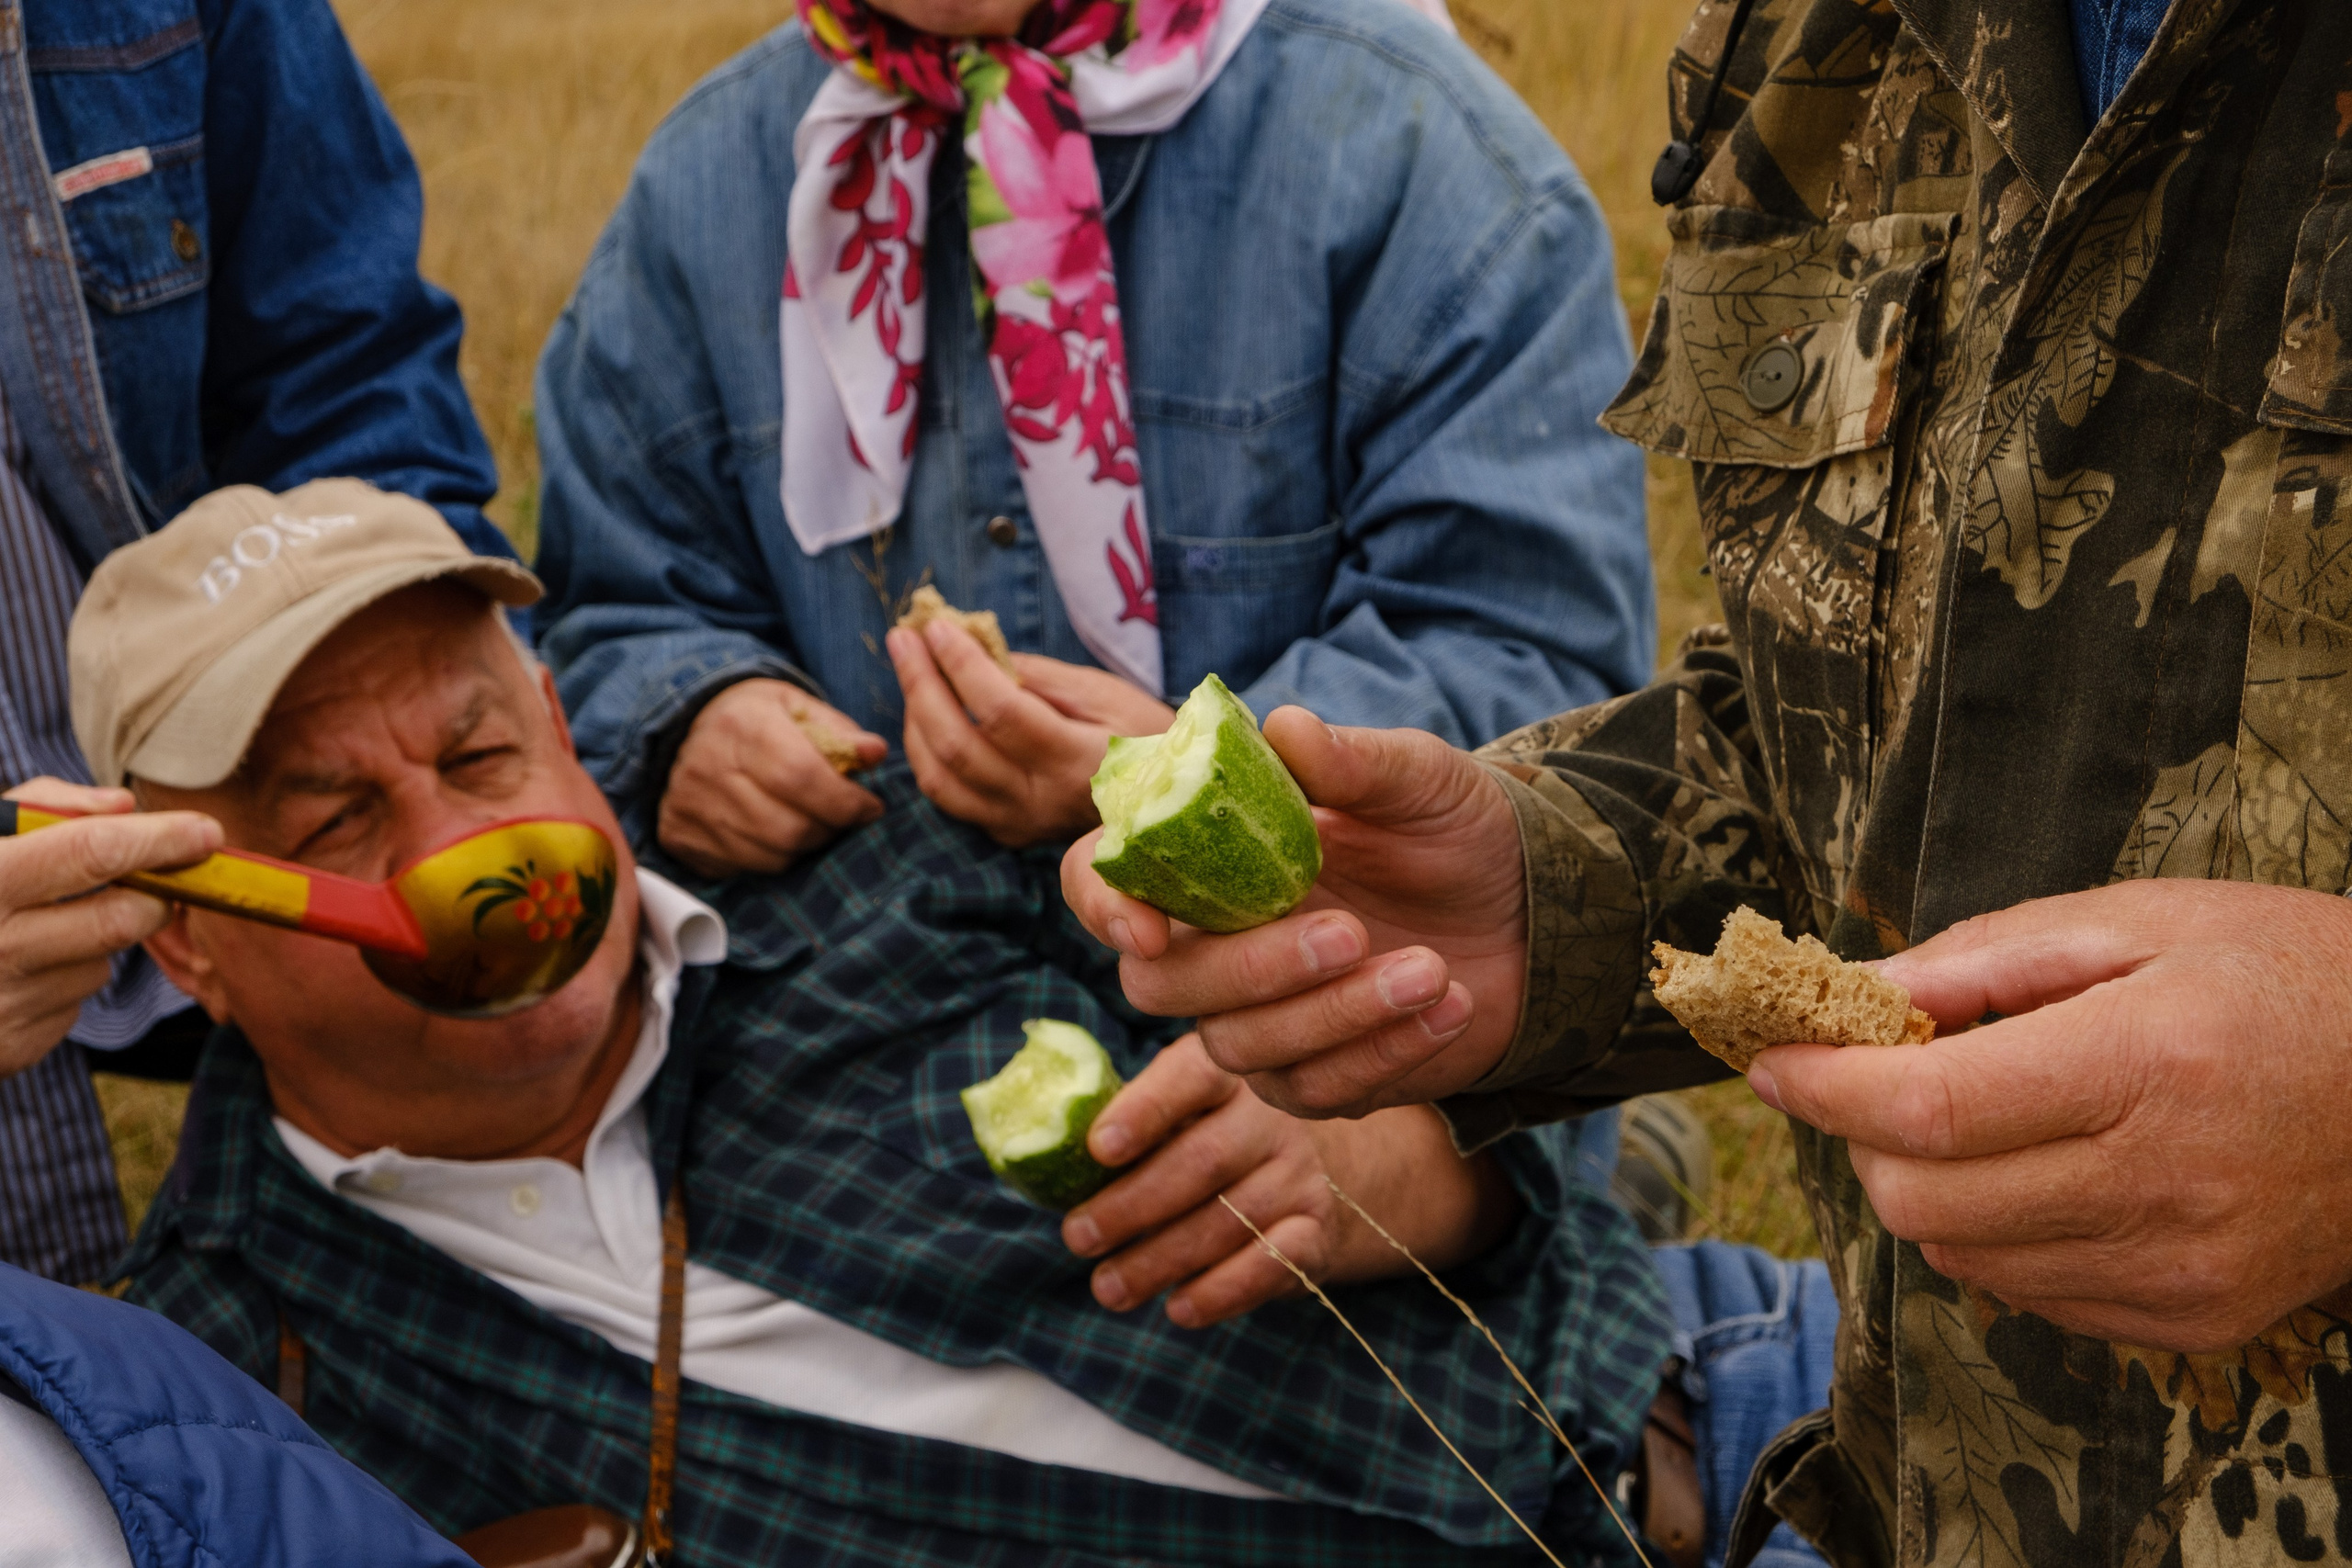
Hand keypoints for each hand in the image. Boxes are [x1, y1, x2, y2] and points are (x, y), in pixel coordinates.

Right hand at [0, 779, 220, 1077]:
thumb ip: (44, 807)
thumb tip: (125, 808)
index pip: (92, 852)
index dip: (160, 839)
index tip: (207, 831)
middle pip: (122, 917)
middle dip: (153, 895)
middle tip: (152, 881)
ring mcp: (5, 1003)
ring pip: (101, 964)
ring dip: (93, 941)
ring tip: (36, 930)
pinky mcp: (14, 1047)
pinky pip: (74, 1003)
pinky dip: (62, 980)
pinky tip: (15, 973)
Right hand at [657, 679, 887, 876]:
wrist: (686, 727)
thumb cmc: (756, 718)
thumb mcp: (798, 707)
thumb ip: (839, 731)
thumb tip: (875, 753)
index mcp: (743, 726)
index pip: (801, 776)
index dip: (845, 802)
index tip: (869, 807)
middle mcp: (709, 768)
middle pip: (789, 827)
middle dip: (830, 829)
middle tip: (842, 817)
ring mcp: (690, 807)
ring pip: (770, 855)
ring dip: (804, 847)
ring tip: (811, 822)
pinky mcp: (680, 837)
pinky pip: (744, 867)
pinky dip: (772, 857)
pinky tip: (776, 833)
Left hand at [888, 619, 1173, 847]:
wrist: (1165, 801)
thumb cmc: (1143, 734)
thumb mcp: (1104, 692)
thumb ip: (1038, 676)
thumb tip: (975, 648)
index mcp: (1076, 762)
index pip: (1001, 713)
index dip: (962, 666)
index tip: (939, 627)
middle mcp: (1040, 802)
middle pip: (957, 746)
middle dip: (920, 685)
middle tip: (903, 638)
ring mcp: (1019, 823)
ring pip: (938, 779)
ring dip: (913, 719)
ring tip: (911, 668)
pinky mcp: (1006, 832)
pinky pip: (947, 796)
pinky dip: (925, 751)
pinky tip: (925, 712)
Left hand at [1060, 1033, 1518, 1326]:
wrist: (1336, 1158)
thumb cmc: (1220, 1129)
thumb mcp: (1188, 1102)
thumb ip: (1130, 1118)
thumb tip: (1044, 1151)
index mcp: (1225, 1072)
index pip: (1186, 1081)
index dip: (1142, 1113)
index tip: (1097, 1149)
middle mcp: (1269, 1116)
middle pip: (1200, 1161)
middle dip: (1132, 1206)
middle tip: (1077, 1237)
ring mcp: (1300, 1173)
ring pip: (1227, 1220)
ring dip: (1161, 1260)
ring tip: (1108, 1287)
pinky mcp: (1318, 1229)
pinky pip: (1273, 1264)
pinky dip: (1223, 1291)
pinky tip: (1179, 1309)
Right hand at [1061, 711, 1525, 1116]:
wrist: (1533, 912)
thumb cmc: (1452, 832)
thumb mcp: (1419, 780)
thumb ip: (1351, 761)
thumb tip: (1287, 727)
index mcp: (1207, 857)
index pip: (1103, 878)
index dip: (1103, 902)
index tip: (1151, 925)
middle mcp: (1212, 943)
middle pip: (1161, 985)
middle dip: (1251, 968)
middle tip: (1351, 932)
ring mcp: (1258, 1020)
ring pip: (1241, 1047)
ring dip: (1339, 1013)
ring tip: (1431, 968)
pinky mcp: (1316, 1078)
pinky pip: (1318, 1089)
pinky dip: (1386, 1051)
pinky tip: (1451, 1004)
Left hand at [1749, 879, 2351, 1351]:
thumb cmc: (2290, 977)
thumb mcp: (2144, 920)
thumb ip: (1986, 959)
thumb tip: (1857, 991)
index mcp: (2144, 1064)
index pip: (1928, 1107)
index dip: (1826, 1087)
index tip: (1771, 1058)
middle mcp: (2162, 1184)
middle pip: (1923, 1201)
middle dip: (1864, 1140)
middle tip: (1878, 1080)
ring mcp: (2181, 1269)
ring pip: (1964, 1258)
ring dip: (1925, 1189)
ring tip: (1972, 1118)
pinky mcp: (2192, 1320)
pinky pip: (2030, 1295)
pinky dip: (1996, 1236)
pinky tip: (2039, 1172)